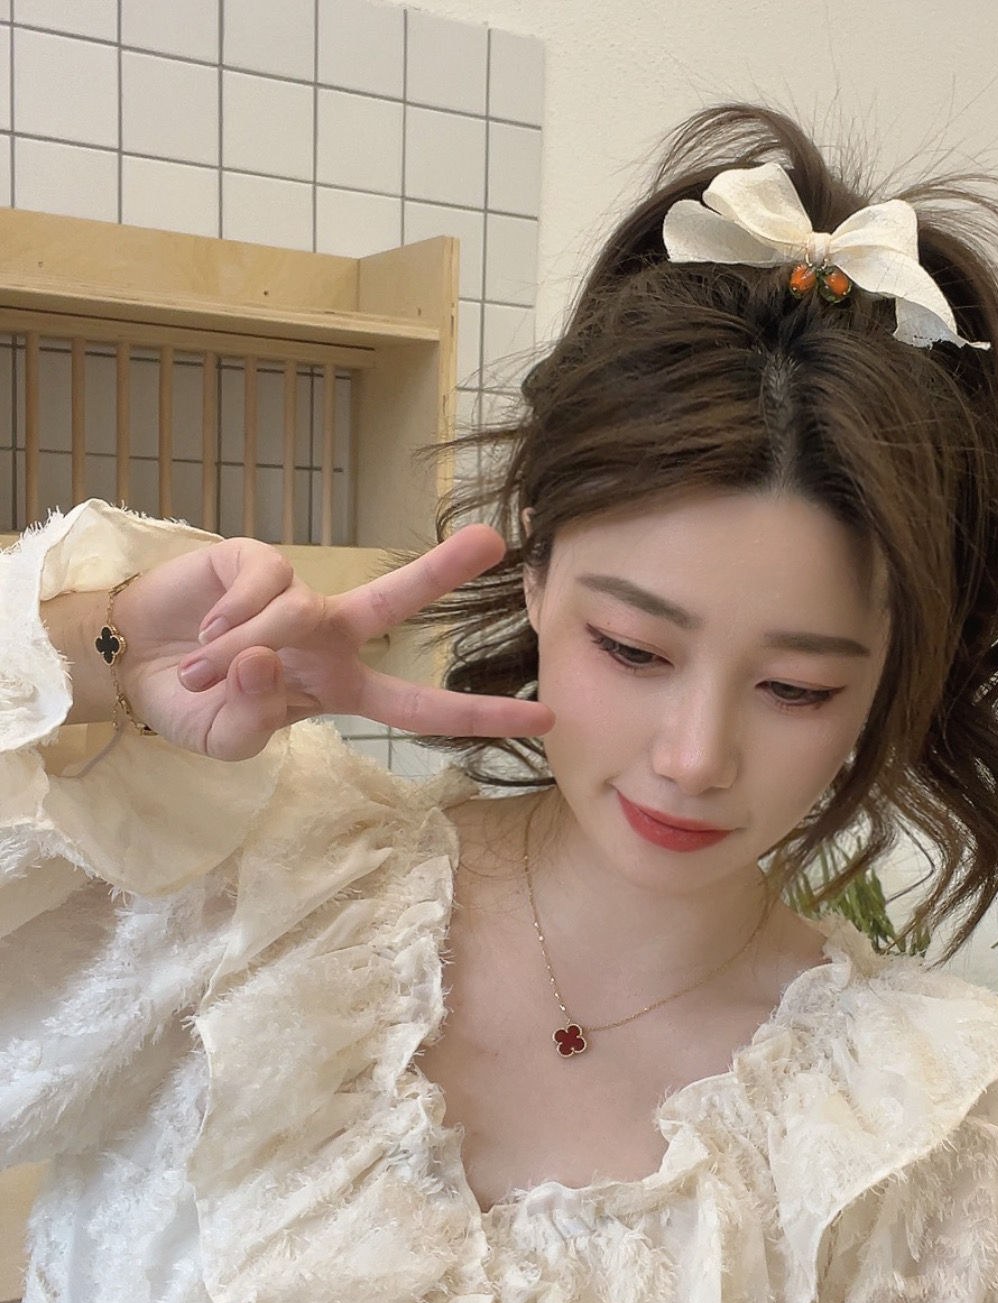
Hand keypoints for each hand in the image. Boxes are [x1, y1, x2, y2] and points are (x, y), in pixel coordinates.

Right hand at [112, 526, 553, 760]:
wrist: (124, 667)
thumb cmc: (191, 708)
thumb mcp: (229, 739)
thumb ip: (257, 715)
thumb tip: (268, 657)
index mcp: (341, 689)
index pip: (421, 706)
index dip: (480, 715)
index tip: (546, 719)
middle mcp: (330, 637)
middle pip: (394, 601)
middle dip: (441, 569)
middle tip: (493, 540)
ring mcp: (294, 594)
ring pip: (298, 610)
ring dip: (246, 650)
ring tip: (202, 675)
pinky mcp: (253, 561)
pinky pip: (260, 586)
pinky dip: (230, 618)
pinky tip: (205, 633)